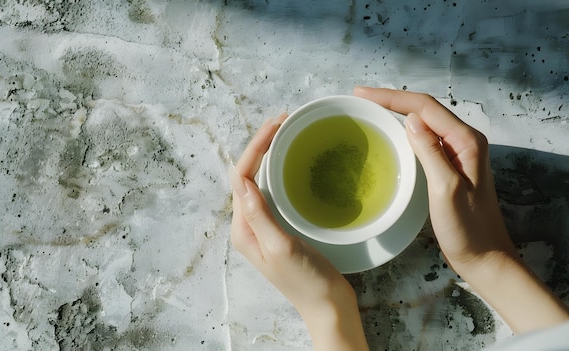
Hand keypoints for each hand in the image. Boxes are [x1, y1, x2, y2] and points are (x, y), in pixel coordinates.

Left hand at [229, 114, 367, 350]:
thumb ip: (259, 215)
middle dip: (261, 145)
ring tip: (287, 133)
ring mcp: (266, 226)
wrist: (328, 306)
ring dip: (270, 155)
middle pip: (248, 175)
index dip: (255, 148)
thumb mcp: (281, 248)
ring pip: (261, 181)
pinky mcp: (282, 227)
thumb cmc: (306, 282)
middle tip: (283, 121)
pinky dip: (282, 171)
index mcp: (243, 229)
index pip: (241, 178)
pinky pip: (276, 191)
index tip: (276, 126)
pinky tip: (294, 162)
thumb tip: (241, 179)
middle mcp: (249, 225)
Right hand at [353, 87, 511, 271]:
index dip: (392, 97)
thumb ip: (431, 152)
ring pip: (425, 122)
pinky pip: (426, 140)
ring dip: (399, 112)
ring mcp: (458, 153)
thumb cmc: (467, 228)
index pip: (425, 107)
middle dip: (393, 100)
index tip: (361, 94)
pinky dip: (406, 131)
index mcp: (466, 141)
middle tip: (360, 98)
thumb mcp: (446, 189)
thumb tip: (412, 120)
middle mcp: (465, 141)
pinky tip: (391, 134)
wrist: (484, 257)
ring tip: (371, 109)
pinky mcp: (451, 166)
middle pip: (425, 109)